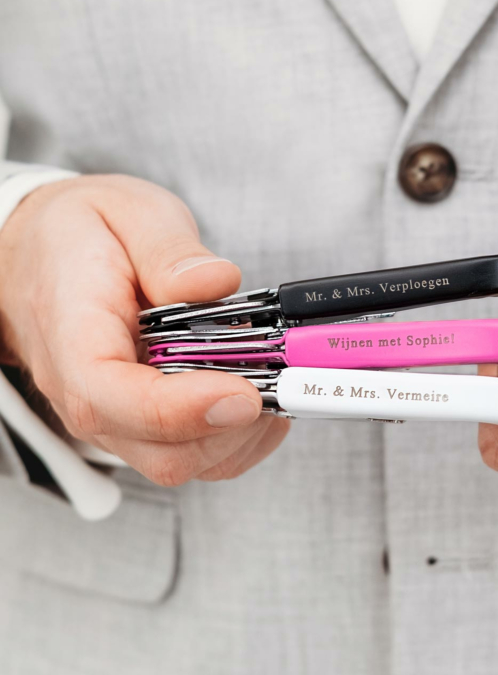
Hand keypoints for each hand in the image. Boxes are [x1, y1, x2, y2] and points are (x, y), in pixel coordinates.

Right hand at [0, 175, 288, 485]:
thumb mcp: (125, 212)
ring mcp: (118, 422)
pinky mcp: (145, 429)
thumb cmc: (81, 238)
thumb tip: (217, 283)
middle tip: (278, 373)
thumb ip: (169, 249)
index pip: (115, 399)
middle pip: (165, 452)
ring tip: (269, 373)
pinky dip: (244, 436)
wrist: (41, 259)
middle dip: (236, 423)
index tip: (244, 393)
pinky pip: (201, 458)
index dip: (186, 407)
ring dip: (246, 430)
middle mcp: (90, 399)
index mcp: (74, 341)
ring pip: (189, 462)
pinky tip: (261, 391)